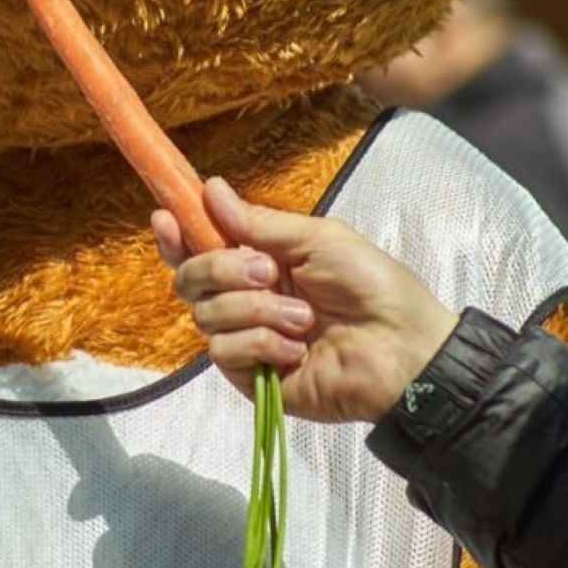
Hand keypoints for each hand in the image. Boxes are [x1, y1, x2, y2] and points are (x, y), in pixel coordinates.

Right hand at [156, 177, 459, 422]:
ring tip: (303, 318)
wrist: (403, 350)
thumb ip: (258, 222)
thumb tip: (211, 189)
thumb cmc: (371, 287)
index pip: (200, 247)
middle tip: (267, 272)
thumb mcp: (317, 239)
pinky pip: (225, 352)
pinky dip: (260, 343)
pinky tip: (295, 348)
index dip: (176, 234)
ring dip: (254, 310)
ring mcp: (247, 339)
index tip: (164, 217)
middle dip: (220, 269)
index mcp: (260, 262)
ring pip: (205, 315)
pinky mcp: (252, 377)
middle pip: (190, 279)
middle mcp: (245, 299)